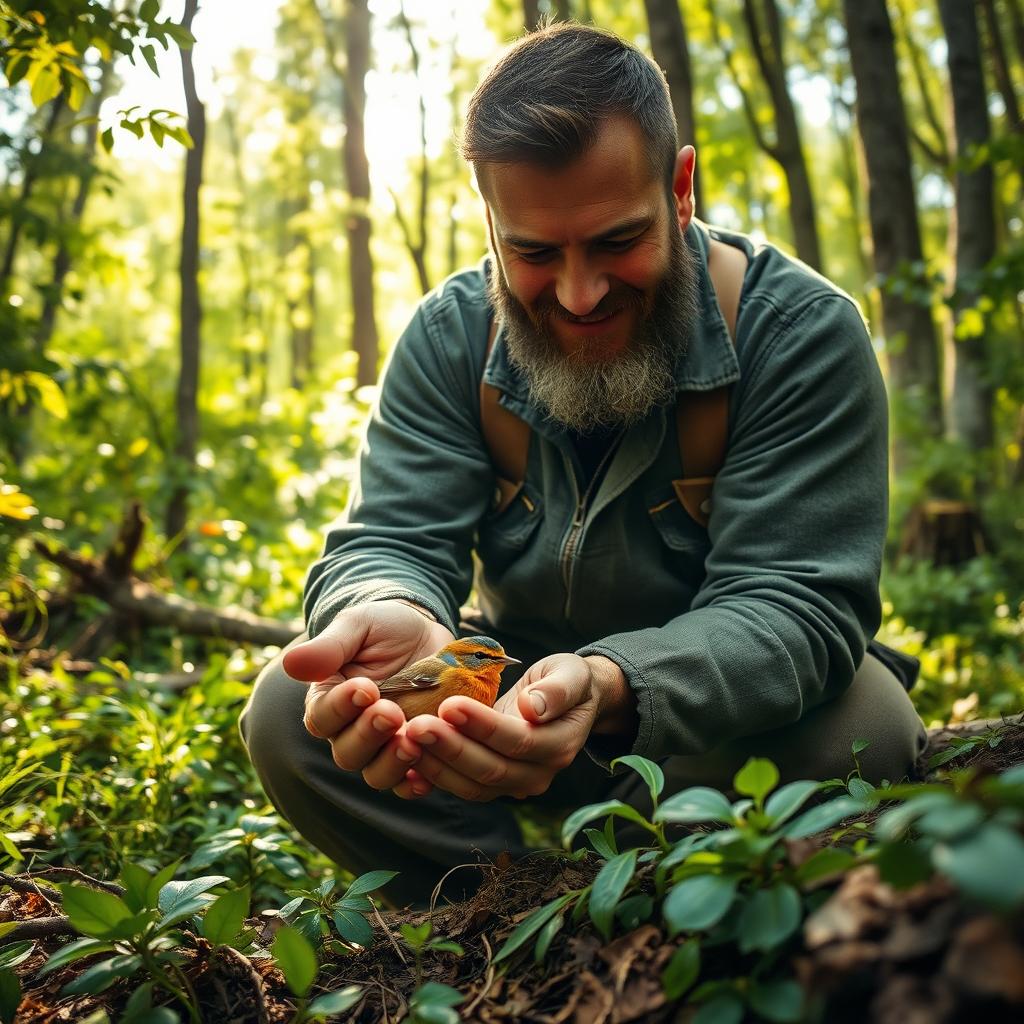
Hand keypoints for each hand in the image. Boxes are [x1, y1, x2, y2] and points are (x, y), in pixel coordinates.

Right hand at [283, 601, 453, 789]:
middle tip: (392, 713)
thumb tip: (291, 663)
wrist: (427, 632)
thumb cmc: (385, 626)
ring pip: (375, 773)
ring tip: (411, 741)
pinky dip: (414, 784)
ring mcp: (384, 745)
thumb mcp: (359, 625)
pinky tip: (426, 774)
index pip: (322, 717)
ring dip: (391, 763)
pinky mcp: (416, 752)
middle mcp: (351, 729)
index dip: (341, 708)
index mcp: (330, 699)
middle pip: (347, 753)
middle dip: (368, 736)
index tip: (366, 688)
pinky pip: (408, 783)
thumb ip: (329, 646)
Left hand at [391, 653, 627, 801]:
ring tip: (406, 737)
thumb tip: (534, 707)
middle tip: (416, 725)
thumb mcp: (572, 674)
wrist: (568, 701)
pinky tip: (408, 754)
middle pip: (490, 769)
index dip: (483, 726)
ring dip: (436, 764)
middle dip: (451, 748)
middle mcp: (538, 773)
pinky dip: (433, 773)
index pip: (517, 741)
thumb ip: (558, 690)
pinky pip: (460, 785)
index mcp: (560, 745)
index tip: (450, 704)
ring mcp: (514, 783)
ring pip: (471, 785)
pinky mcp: (493, 784)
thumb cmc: (568, 681)